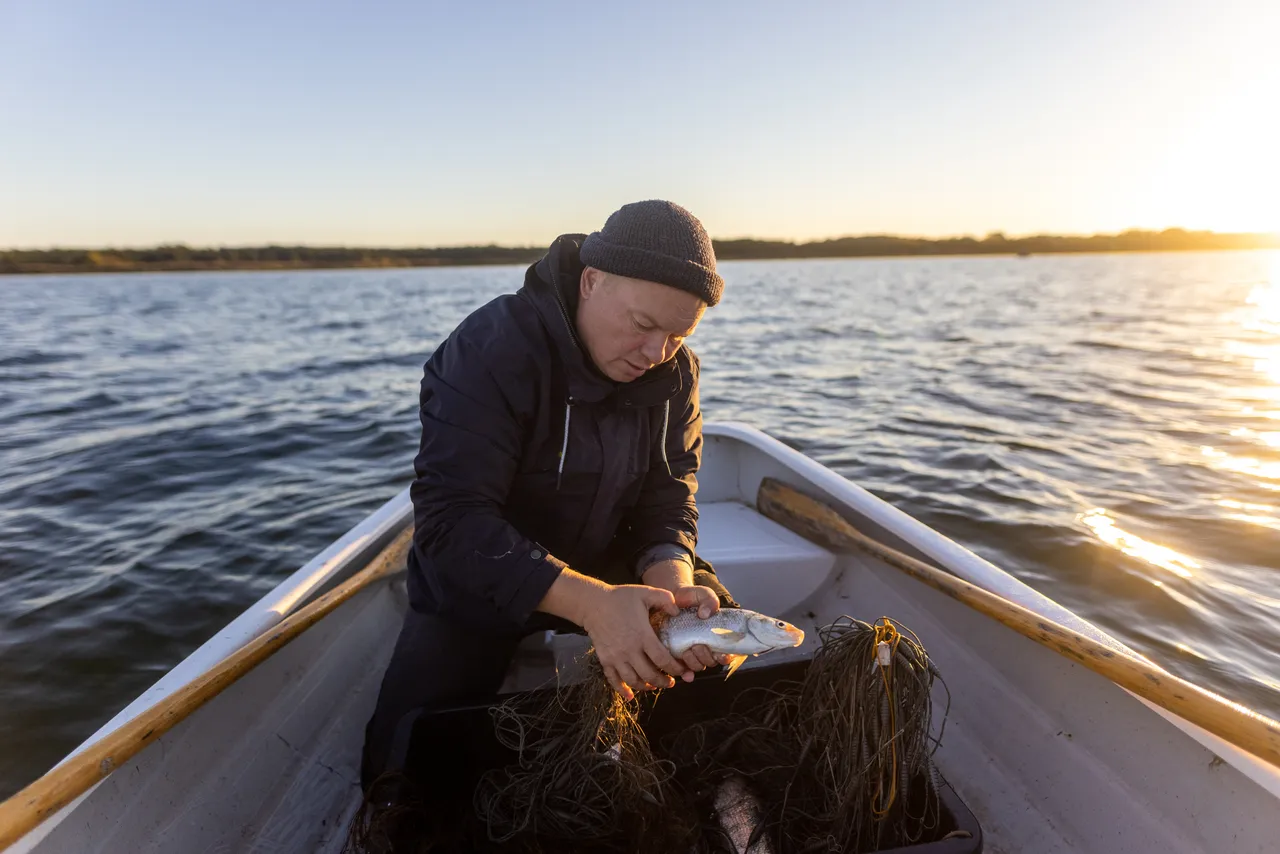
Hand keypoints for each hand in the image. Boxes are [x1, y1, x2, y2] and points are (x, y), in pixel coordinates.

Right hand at [580, 584, 686, 700]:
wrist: (592, 603)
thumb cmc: (620, 598)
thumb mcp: (646, 593)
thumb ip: (666, 599)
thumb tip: (678, 612)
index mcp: (642, 636)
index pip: (663, 660)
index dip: (675, 669)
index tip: (682, 670)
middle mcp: (629, 650)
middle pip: (650, 675)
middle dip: (664, 681)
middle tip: (671, 682)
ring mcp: (616, 657)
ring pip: (633, 680)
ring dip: (647, 686)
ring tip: (655, 685)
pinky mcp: (605, 659)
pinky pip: (614, 680)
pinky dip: (622, 690)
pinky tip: (630, 696)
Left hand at [669, 584, 728, 680]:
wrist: (669, 597)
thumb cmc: (689, 597)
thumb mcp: (702, 594)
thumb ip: (709, 600)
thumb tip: (705, 614)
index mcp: (716, 635)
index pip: (726, 652)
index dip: (725, 657)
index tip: (720, 653)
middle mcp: (705, 646)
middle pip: (710, 661)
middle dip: (706, 656)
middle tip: (698, 645)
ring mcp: (690, 652)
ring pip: (697, 666)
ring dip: (694, 662)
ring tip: (687, 650)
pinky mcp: (676, 655)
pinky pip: (683, 670)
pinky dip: (686, 674)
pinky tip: (685, 673)